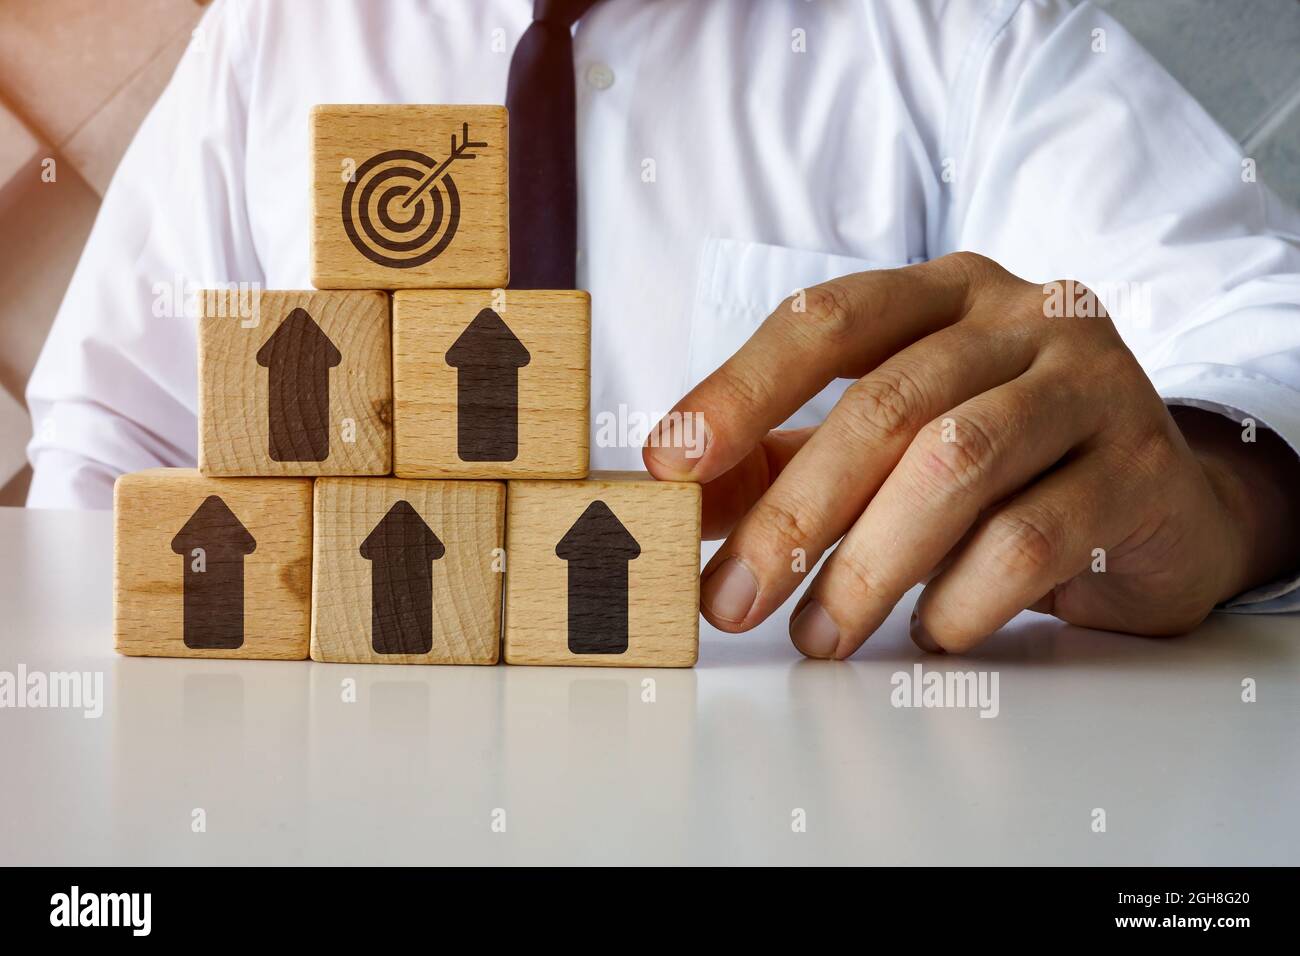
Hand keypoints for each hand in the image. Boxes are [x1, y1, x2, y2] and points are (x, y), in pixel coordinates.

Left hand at [643, 253, 1299, 656]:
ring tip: (820, 634)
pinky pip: (1032, 539)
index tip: (669, 467)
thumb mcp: (889, 445)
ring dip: (868, 565)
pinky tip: (933, 631)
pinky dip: (961, 598)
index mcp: (945, 294)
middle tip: (733, 600)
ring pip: (956, 463)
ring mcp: (1094, 385)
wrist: (1162, 503)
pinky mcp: (1143, 470)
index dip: (739, 390)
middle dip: (794, 513)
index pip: (826, 320)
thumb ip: (786, 460)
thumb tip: (675, 499)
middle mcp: (1022, 318)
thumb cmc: (1003, 466)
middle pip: (885, 404)